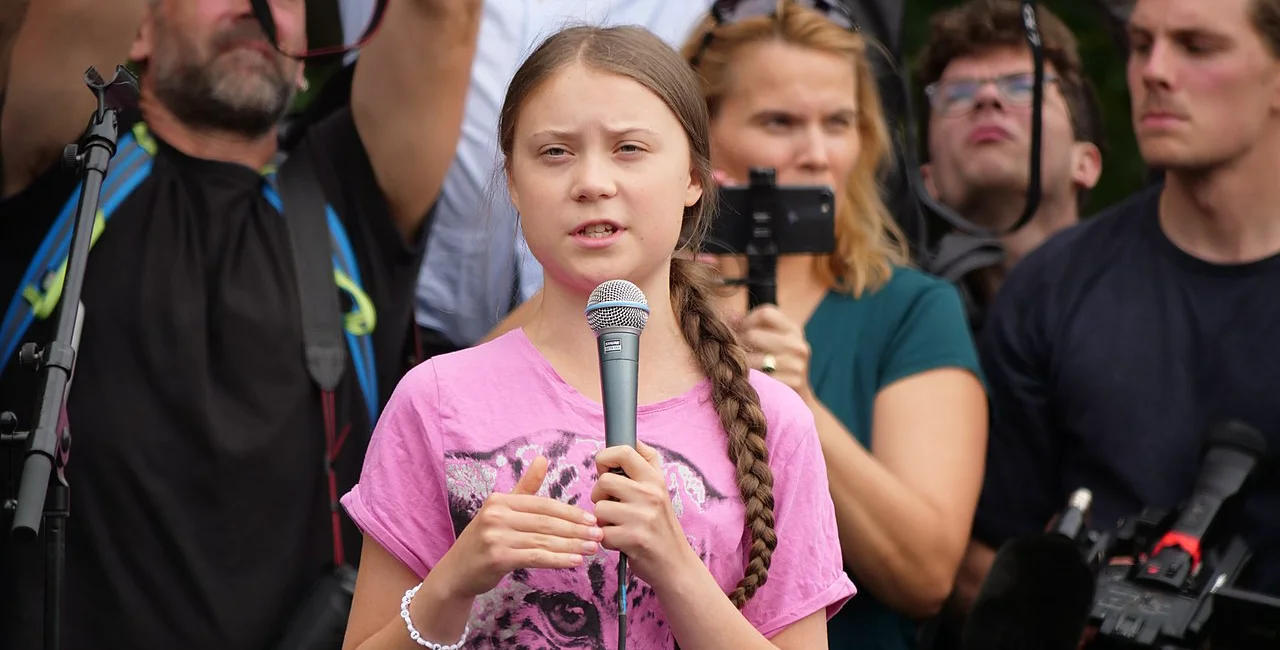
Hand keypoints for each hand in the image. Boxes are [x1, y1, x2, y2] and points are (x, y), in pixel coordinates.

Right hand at [434, 456, 603, 598]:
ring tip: (592, 548)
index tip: (592, 519)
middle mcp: (496, 515)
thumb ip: (525, 487)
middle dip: (576, 529)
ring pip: (543, 540)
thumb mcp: (501, 510)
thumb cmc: (484, 541)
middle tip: (599, 534)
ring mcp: (495, 536)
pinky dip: (558, 559)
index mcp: (500, 500)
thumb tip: (542, 458)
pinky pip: (536, 557)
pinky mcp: (497, 557)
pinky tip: (575, 561)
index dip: (570, 512)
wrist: (457, 573)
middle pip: (546, 521)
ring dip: (572, 545)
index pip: (543, 504)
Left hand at [590, 442, 696, 588]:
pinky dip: (607, 540)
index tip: (606, 470)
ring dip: (603, 520)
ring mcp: (642, 516)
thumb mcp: (661, 490)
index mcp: (655, 479)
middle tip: (612, 506)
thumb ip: (647, 463)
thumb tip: (632, 439)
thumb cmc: (661, 525)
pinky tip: (621, 541)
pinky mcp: (633, 538)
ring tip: (619, 525)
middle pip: (604, 481)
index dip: (605, 458)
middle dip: (600, 495)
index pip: (623, 451)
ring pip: (599, 508)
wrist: (676, 563)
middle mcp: (650, 494)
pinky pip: (602, 532)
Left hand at [738, 305, 815, 402]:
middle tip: (732, 354)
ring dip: (739, 365)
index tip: (739, 332)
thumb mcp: (773, 341)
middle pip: (753, 335)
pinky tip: (748, 382)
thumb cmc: (778, 366)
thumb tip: (728, 317)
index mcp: (794, 329)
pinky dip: (749, 381)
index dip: (746, 321)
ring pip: (750, 359)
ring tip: (737, 368)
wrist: (798, 401)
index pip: (765, 313)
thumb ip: (752, 326)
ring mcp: (797, 365)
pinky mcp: (793, 384)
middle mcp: (798, 344)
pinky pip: (758, 379)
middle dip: (737, 344)